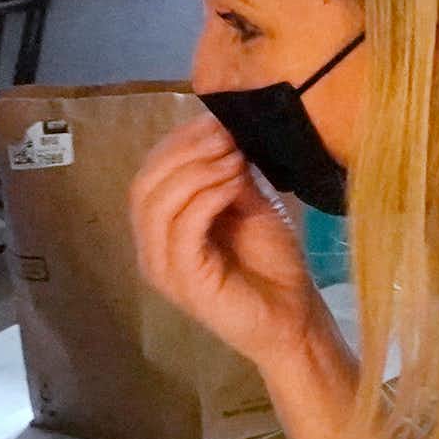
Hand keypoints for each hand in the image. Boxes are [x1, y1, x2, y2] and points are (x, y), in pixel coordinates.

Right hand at [128, 114, 327, 367]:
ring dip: (198, 170)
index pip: (148, 174)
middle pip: (144, 185)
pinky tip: (234, 184)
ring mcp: (164, 268)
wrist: (294, 317)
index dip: (177, 141)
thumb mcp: (245, 204)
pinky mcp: (185, 281)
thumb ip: (224, 174)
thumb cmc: (270, 264)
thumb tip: (219, 130)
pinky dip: (207, 197)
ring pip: (158, 204)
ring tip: (234, 157)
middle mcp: (151, 249)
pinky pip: (183, 228)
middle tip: (225, 137)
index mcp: (160, 230)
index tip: (216, 121)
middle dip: (185, 151)